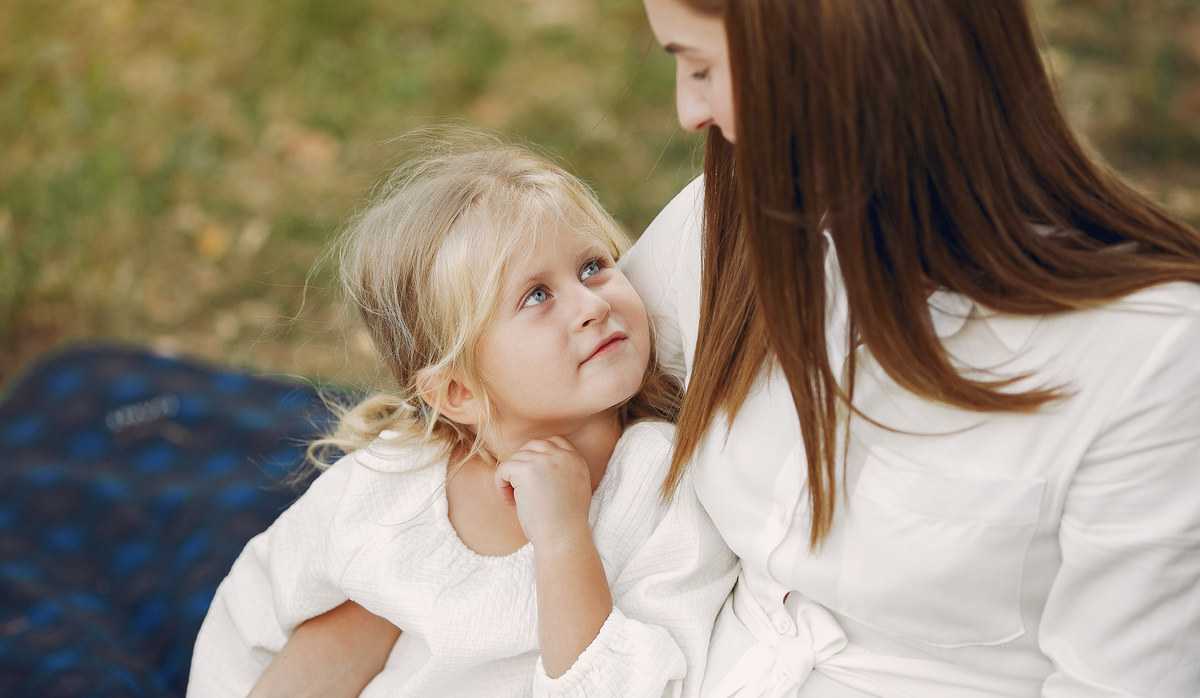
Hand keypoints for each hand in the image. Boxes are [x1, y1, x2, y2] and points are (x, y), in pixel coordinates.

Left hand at [493, 436, 593, 550]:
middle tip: (521, 489)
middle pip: (533, 445)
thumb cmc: (565, 524)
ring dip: (511, 478)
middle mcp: (563, 456)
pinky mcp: (527, 470)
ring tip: (515, 500)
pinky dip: (500, 484)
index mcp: (576, 460)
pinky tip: (509, 502)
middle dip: (523, 465)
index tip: (533, 479)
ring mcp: (545, 461)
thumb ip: (561, 472)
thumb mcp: (574, 490)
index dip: (539, 457)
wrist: (564, 538)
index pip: (555, 441)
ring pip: (516, 458)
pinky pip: (503, 468)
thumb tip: (534, 467)